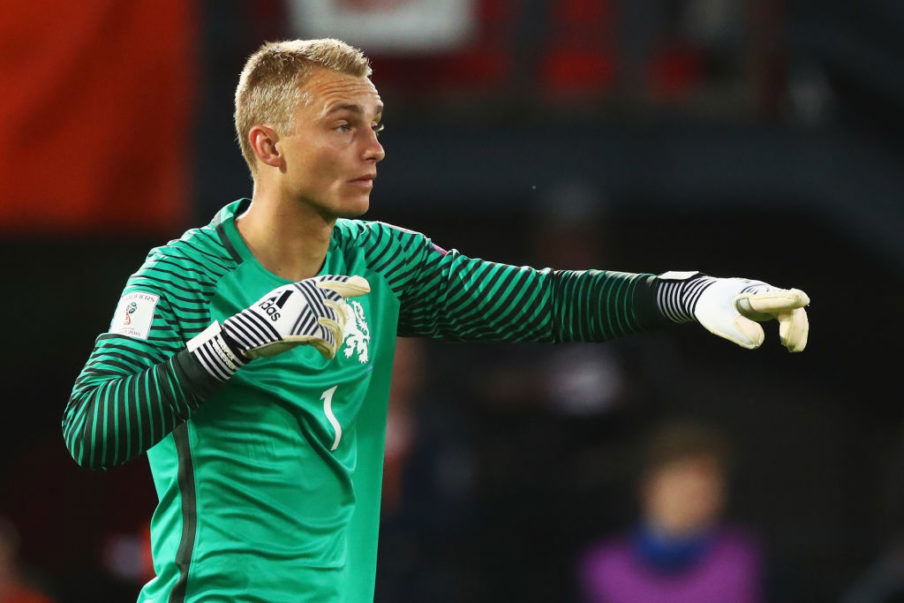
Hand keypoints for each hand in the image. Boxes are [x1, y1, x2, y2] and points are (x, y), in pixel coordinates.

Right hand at [223, 275, 370, 359]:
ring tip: (334, 342)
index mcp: (302, 288)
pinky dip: (328, 348)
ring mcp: (307, 313)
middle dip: (341, 317)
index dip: (347, 285)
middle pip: (336, 306)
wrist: (249, 332)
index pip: (329, 283)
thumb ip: (302, 297)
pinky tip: (328, 353)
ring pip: (333, 324)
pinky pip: (326, 340)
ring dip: (336, 334)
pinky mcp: (306, 330)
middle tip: (343, 325)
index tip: (363, 286)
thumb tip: (319, 299)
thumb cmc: (265, 317)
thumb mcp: (283, 298)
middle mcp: (308, 298)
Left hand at [657, 272, 809, 351]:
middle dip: (794, 325)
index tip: (801, 300)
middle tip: (788, 346)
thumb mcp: (718, 318)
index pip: (773, 295)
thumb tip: (758, 342)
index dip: (787, 299)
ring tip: (793, 349)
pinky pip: (787, 315)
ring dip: (796, 329)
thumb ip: (737, 328)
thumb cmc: (710, 305)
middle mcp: (764, 292)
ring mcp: (768, 298)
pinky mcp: (768, 305)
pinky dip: (791, 329)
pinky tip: (788, 344)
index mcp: (751, 293)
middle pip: (789, 306)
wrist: (704, 296)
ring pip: (792, 311)